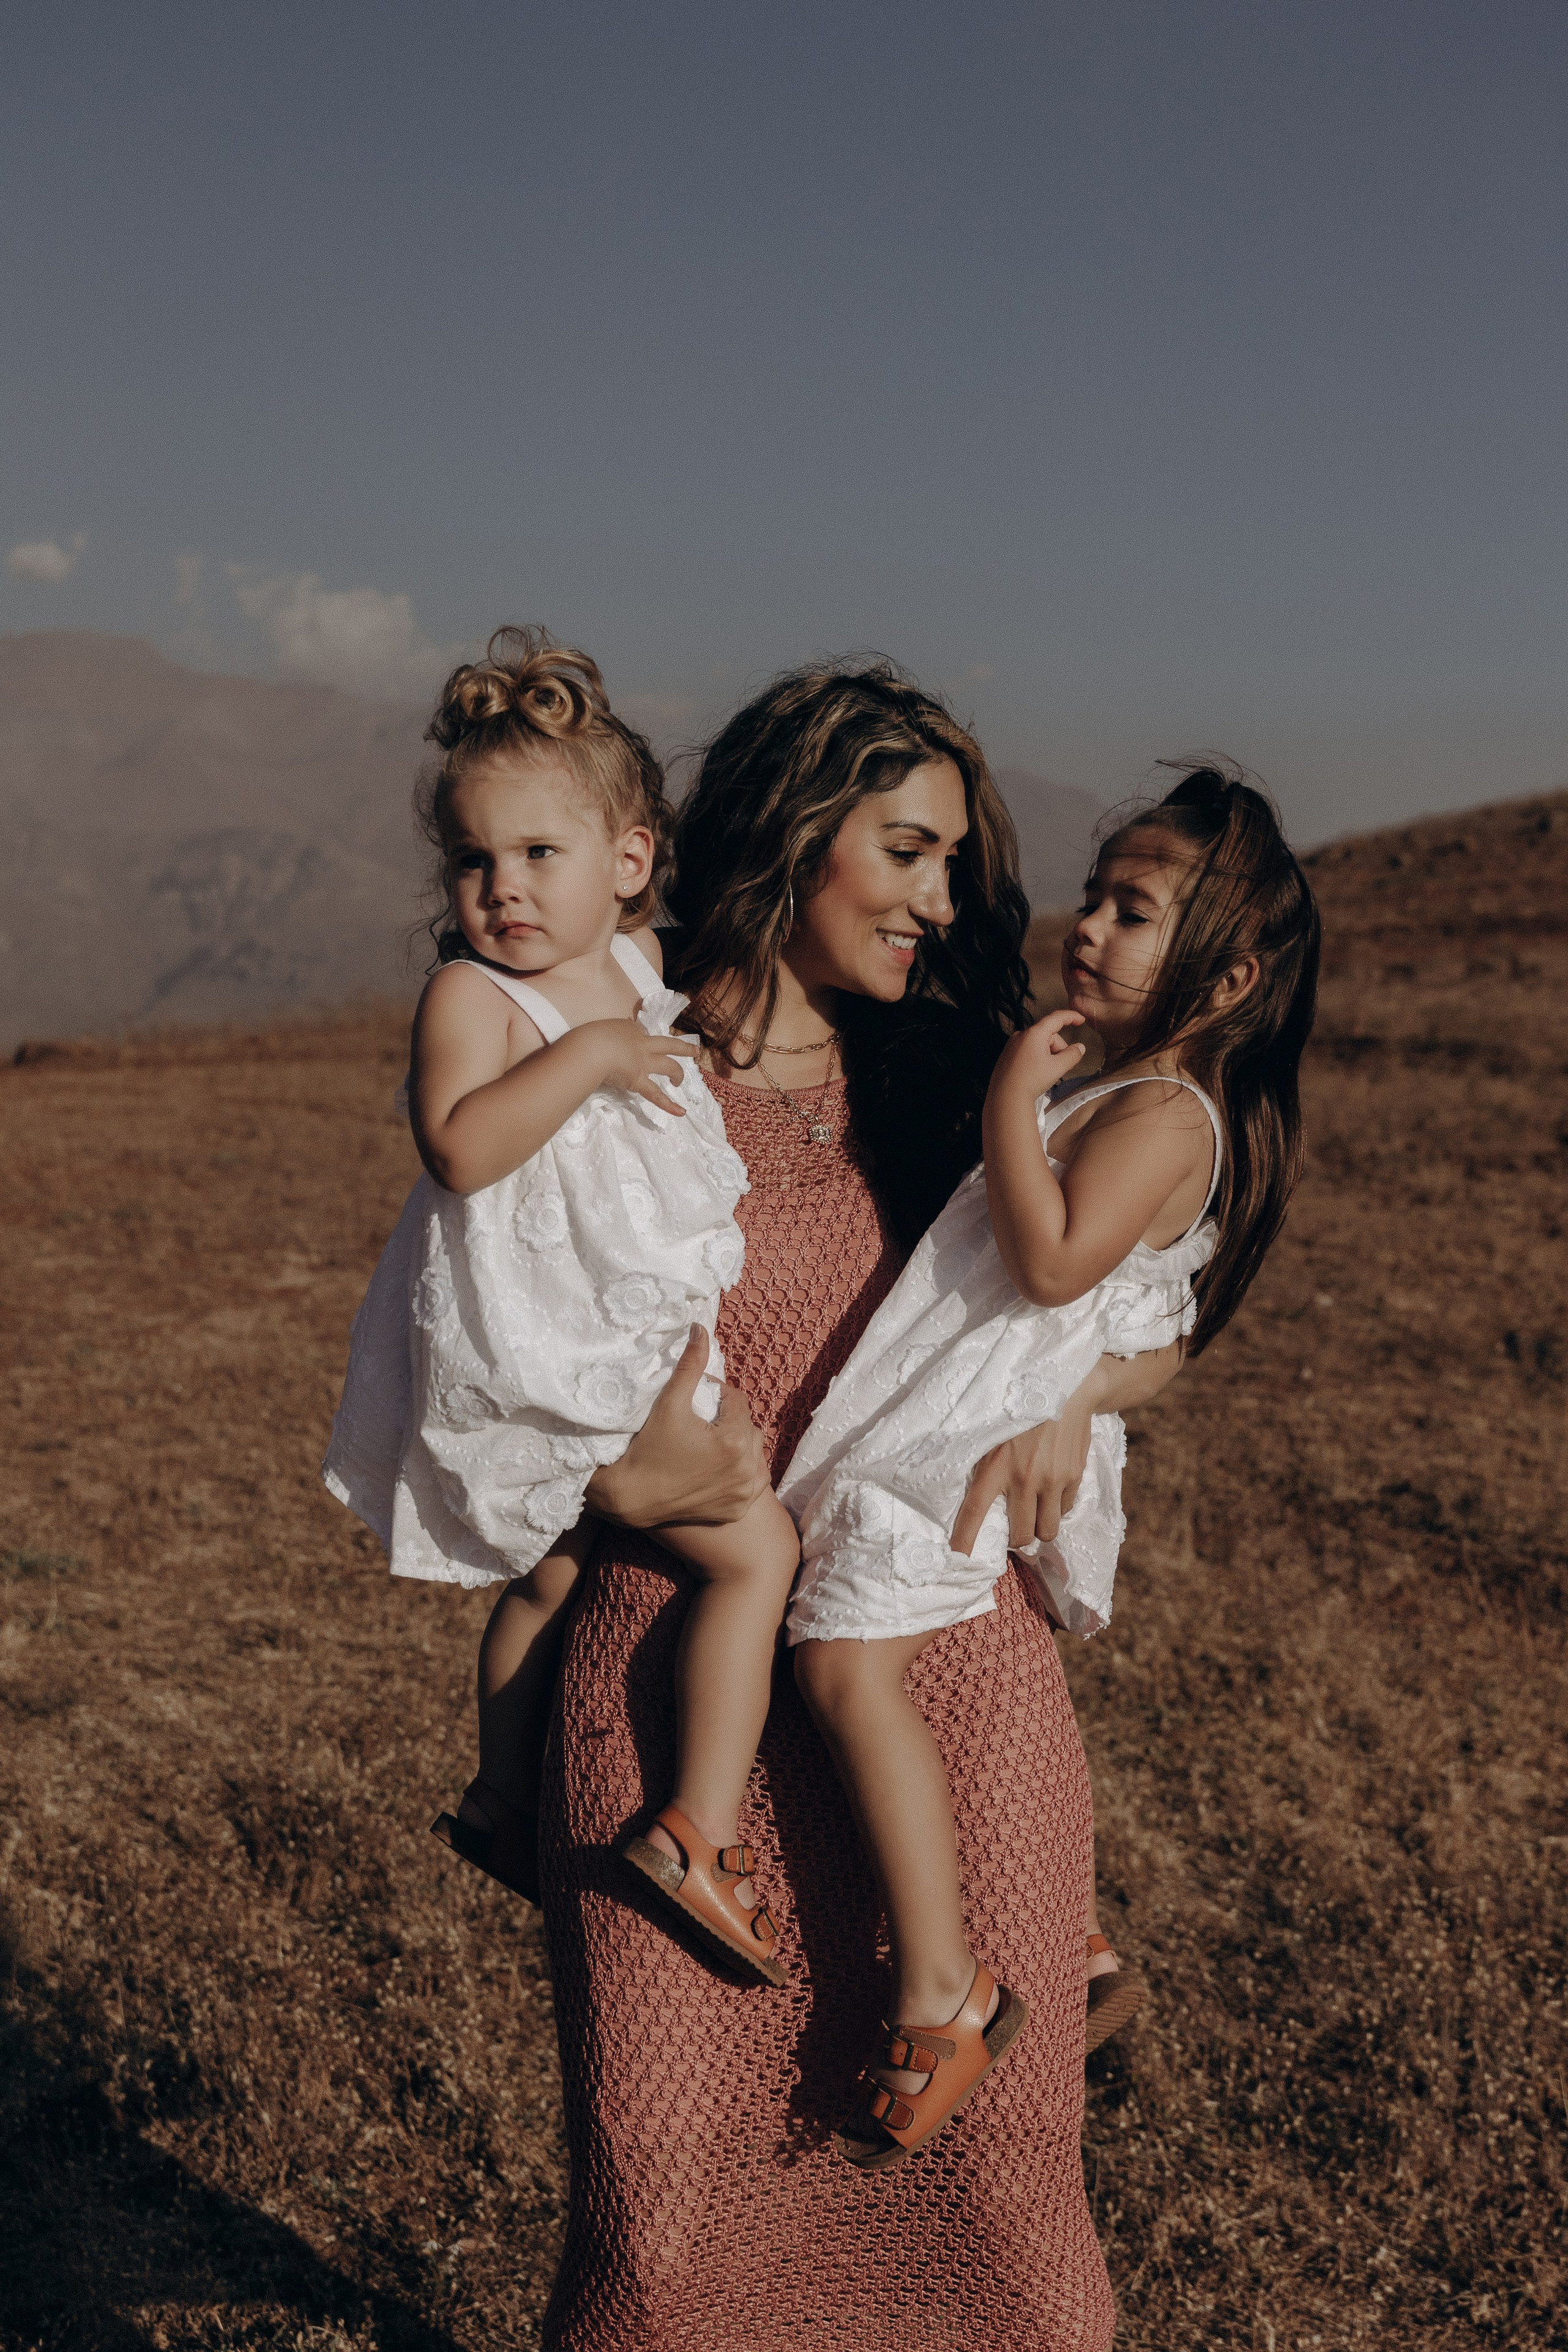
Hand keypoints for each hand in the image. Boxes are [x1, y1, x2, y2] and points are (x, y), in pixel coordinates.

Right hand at [586, 1018, 697, 1117]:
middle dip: (682, 1047)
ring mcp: (643, 1063)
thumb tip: (596, 1045)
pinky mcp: (639, 1081)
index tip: (636, 1038)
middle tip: (694, 1050)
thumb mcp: (595, 1030)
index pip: (639, 1031)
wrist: (591, 1049)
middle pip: (667, 1044)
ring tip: (679, 1081)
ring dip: (677, 1074)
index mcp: (628, 1029)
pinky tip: (681, 1112)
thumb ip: (601, 1037)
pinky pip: (656, 1096)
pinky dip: (669, 1105)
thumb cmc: (587, 1038)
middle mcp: (641, 1044)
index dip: (639, 1036)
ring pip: (669, 1066)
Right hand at [586, 1324, 768, 1528]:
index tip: (697, 1400)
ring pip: (753, 1451)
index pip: (736, 1401)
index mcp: (733, 1440)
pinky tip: (721, 1466)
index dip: (717, 1396)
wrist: (633, 1496)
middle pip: (747, 1426)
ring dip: (739, 1443)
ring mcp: (743, 1491)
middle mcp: (746, 1468)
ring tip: (712, 1442)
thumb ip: (690, 1365)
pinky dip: (743, 1471)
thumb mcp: (670, 1403)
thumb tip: (700, 1328)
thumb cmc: (648, 1447)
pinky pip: (753, 1480)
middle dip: (729, 1419)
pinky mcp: (738, 1507)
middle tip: (702, 1421)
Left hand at [950, 1383, 1095, 1555]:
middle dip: (1017, 1540)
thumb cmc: (1020, 1405)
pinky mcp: (1075, 1475)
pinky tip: (1051, 1492)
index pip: (975, 1511)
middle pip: (1021, 1535)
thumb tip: (973, 1494)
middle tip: (1013, 1530)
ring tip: (1034, 1516)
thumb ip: (986, 1463)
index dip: (965, 1538)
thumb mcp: (993, 1430)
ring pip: (1047, 1531)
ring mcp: (1054, 1479)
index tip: (957, 1558)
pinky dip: (1057, 1509)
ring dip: (1039, 1529)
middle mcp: (1025, 1478)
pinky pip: (1065, 1510)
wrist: (1066, 1386)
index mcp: (997, 1466)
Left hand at [992, 1009, 1086, 1097]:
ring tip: (1046, 1072)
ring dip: (1048, 1054)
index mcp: (1034, 1033)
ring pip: (1038, 1043)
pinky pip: (1027, 1050)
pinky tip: (1035, 1073)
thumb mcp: (1057, 1068)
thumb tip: (1079, 1048)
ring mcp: (1012, 1045)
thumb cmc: (1031, 1081)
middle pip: (1048, 1034)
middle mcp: (1021, 1035)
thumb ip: (1072, 1055)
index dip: (1071, 1016)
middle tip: (1060, 1066)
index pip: (1056, 1018)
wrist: (1006, 1098)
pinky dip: (1036, 1057)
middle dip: (1058, 1048)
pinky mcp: (1007, 1055)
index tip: (1081, 1019)